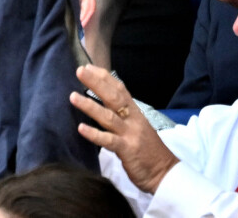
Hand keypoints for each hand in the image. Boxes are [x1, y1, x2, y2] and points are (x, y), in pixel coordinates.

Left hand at [70, 65, 177, 193]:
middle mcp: (133, 119)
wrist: (165, 171)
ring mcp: (130, 133)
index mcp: (135, 112)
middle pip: (114, 96)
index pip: (120, 89)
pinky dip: (94, 134)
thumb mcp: (138, 128)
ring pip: (108, 116)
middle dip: (96, 83)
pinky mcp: (127, 149)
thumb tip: (107, 108)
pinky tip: (81, 128)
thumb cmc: (149, 151)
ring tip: (72, 97)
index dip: (105, 77)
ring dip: (90, 105)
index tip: (90, 67)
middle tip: (80, 71)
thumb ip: (125, 118)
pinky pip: (108, 140)